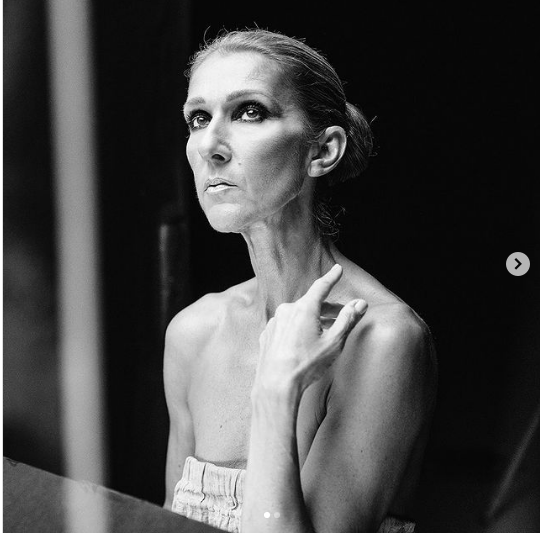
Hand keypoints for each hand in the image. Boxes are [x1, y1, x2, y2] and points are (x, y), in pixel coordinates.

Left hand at [255, 264, 367, 396]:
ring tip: (324, 332)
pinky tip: (303, 343)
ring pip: (297, 315)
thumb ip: (347, 320)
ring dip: (312, 320)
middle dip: (328, 308)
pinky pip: (286, 326)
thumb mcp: (333, 342)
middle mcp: (286, 310)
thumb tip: (360, 304)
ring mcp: (274, 322)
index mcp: (304, 308)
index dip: (332, 278)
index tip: (337, 269)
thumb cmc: (306, 365)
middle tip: (342, 314)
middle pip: (311, 304)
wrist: (275, 386)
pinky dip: (297, 329)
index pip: (321, 287)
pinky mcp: (267, 335)